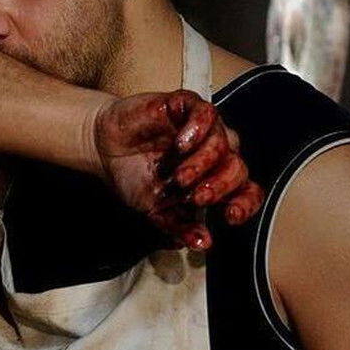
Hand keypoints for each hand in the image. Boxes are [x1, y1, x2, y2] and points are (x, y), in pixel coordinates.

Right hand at [92, 90, 263, 250]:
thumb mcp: (155, 211)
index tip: (229, 216)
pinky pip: (206, 113)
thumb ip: (179, 227)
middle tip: (196, 196)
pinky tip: (180, 144)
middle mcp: (215, 153)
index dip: (245, 204)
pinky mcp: (186, 105)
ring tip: (179, 176)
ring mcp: (203, 129)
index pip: (246, 191)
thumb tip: (203, 244)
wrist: (103, 149)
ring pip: (224, 142)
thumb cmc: (134, 176)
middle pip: (238, 168)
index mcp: (215, 179)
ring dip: (203, 163)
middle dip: (220, 186)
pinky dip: (197, 129)